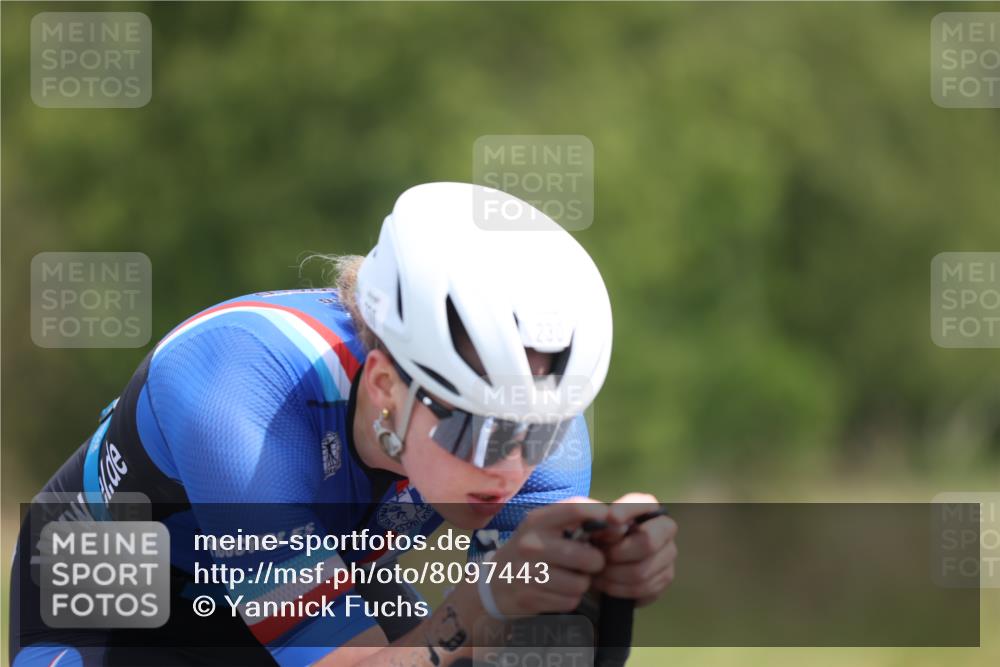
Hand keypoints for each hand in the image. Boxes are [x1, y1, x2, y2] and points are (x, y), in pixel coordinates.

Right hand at [490, 497, 608, 615]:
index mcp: (538, 520)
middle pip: (588, 556)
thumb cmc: (531, 549)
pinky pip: (570, 601)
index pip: (577, 509)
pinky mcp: (530, 597)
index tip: (614, 528)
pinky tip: (558, 591)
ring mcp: (529, 572)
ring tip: (570, 576)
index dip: (602, 517)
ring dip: (582, 583)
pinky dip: (569, 598)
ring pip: (581, 583)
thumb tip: (617, 524)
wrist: (494, 582)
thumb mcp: (544, 527)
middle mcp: (532, 544)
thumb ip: (576, 522)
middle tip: (589, 563)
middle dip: (596, 563)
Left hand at [590, 492, 676, 606]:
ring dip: (613, 574)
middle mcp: (665, 527)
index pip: (644, 504)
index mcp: (648, 507)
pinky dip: (618, 588)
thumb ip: (602, 520)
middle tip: (599, 556)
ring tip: (596, 572)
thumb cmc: (599, 537)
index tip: (611, 518)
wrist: (603, 562)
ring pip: (642, 570)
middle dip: (617, 552)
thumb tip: (612, 522)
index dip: (628, 510)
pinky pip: (643, 588)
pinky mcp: (665, 577)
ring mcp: (668, 554)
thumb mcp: (595, 526)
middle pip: (647, 542)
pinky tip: (604, 584)